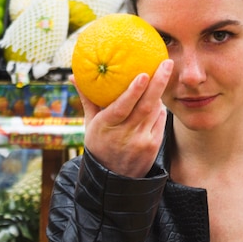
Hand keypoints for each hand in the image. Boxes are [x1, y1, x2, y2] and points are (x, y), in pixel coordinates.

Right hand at [70, 59, 173, 177]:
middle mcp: (125, 134)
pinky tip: (159, 97)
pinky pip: (160, 120)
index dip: (133, 91)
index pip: (122, 108)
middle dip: (158, 83)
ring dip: (160, 92)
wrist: (113, 178)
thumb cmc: (99, 144)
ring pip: (155, 111)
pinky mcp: (153, 145)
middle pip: (145, 106)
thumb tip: (75, 76)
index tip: (143, 74)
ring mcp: (142, 141)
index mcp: (106, 126)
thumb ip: (87, 99)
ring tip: (164, 71)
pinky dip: (159, 107)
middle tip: (167, 63)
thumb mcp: (90, 124)